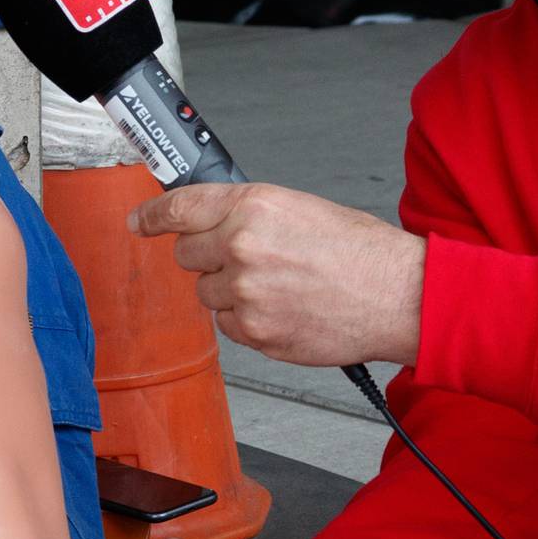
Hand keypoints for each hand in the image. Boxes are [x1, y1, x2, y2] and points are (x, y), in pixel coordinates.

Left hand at [127, 183, 423, 366]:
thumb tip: (213, 221)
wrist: (399, 296)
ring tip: (279, 287)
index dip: (152, 216)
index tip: (139, 222)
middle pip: (187, 255)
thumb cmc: (362, 253)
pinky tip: (285, 309)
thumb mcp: (301, 208)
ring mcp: (246, 292)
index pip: (180, 209)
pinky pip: (229, 325)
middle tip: (249, 260)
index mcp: (253, 206)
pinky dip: (249, 321)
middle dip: (209, 258)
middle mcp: (242, 246)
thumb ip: (249, 213)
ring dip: (231, 292)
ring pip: (206, 294)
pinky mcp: (255, 332)